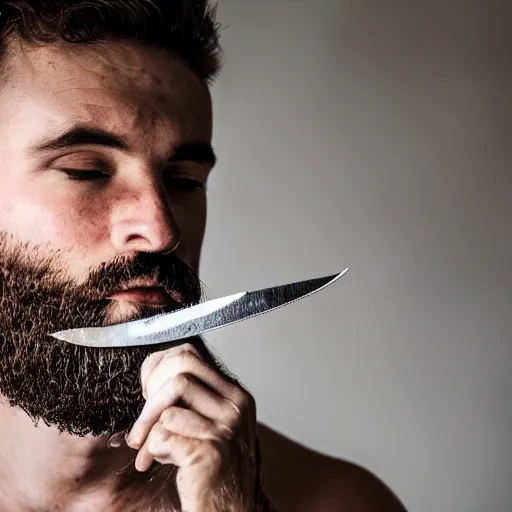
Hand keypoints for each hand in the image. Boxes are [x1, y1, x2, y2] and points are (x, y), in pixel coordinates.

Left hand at [126, 343, 259, 511]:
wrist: (231, 510)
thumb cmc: (213, 468)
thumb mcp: (212, 423)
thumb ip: (193, 397)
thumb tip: (156, 367)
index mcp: (236, 395)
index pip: (190, 356)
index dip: (159, 367)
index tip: (147, 388)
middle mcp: (236, 407)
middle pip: (180, 372)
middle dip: (151, 398)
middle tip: (142, 424)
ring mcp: (226, 429)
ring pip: (169, 407)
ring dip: (150, 430)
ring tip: (153, 449)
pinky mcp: (210, 453)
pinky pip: (162, 437)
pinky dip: (153, 451)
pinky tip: (165, 461)